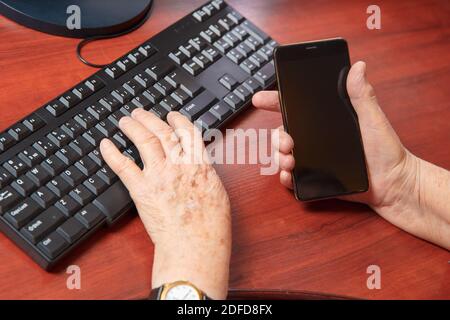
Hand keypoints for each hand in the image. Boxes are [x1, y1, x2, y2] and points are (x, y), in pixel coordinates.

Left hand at [100, 109, 230, 298]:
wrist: (195, 244)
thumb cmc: (210, 226)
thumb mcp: (217, 192)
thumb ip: (205, 175)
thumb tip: (200, 168)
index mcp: (199, 164)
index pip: (187, 132)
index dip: (177, 120)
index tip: (171, 116)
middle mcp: (178, 164)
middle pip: (162, 131)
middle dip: (149, 119)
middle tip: (140, 113)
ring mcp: (159, 175)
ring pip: (144, 141)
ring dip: (133, 127)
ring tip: (125, 121)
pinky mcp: (141, 189)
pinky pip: (123, 166)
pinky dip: (112, 153)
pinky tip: (106, 144)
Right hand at [252, 61, 449, 248]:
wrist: (392, 184)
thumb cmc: (386, 151)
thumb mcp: (373, 119)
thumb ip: (362, 95)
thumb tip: (358, 66)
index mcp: (325, 122)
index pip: (295, 108)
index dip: (275, 102)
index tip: (260, 99)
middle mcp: (316, 139)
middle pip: (283, 133)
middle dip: (276, 136)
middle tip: (287, 142)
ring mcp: (313, 159)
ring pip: (283, 155)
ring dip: (279, 156)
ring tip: (289, 160)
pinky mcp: (315, 178)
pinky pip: (292, 177)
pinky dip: (285, 176)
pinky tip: (289, 175)